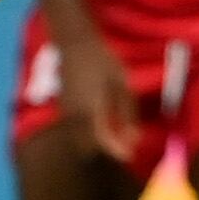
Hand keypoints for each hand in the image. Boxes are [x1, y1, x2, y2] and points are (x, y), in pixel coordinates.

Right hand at [54, 25, 144, 163]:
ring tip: (117, 133)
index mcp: (90, 111)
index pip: (102, 143)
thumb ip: (128, 114)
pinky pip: (75, 131)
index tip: (131, 154)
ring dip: (96, 143)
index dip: (118, 152)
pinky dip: (89, 134)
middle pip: (89, 148)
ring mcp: (66, 113)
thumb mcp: (122, 86)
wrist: (75, 44)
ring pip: (80, 140)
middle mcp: (74, 117)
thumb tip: (135, 139)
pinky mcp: (63, 109)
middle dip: (106, 150)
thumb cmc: (102, 62)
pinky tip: (104, 122)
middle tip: (126, 144)